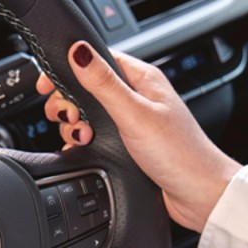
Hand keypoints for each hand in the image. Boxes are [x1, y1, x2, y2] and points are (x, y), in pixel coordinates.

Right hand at [37, 42, 241, 232]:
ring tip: (83, 136)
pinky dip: (83, 142)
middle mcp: (137, 97)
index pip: (97, 59)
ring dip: (75, 125)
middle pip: (86, 87)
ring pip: (88, 113)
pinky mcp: (128, 143)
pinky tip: (84, 149)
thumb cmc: (180, 154)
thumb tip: (79, 52)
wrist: (199, 195)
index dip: (69, 68)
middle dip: (68, 102)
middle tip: (70, 118)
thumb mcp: (134, 114)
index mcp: (142, 79)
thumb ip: (103, 84)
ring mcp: (132, 121)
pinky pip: (94, 135)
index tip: (47, 85)